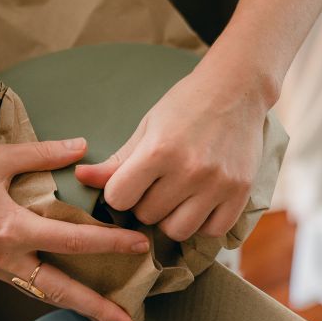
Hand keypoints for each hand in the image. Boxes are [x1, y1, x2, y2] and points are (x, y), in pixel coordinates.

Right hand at [0, 138, 150, 320]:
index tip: (139, 246)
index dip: (110, 244)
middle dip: (96, 309)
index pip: (73, 242)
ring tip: (101, 315)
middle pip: (60, 290)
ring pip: (39, 292)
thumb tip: (80, 147)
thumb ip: (43, 154)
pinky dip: (43, 287)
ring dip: (72, 304)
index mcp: (13, 229)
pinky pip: (19, 283)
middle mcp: (5, 258)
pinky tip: (57, 285)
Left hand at [75, 66, 266, 241]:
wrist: (236, 89)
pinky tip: (198, 203)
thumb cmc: (184, 106)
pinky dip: (201, 223)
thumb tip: (80, 178)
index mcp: (159, 150)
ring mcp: (218, 184)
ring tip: (175, 196)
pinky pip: (212, 231)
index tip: (126, 182)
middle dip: (144, 204)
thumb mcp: (146, 129)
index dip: (117, 193)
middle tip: (155, 184)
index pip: (119, 198)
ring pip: (177, 231)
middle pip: (147, 216)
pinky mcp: (241, 192)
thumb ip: (115, 161)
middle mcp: (189, 170)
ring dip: (170, 218)